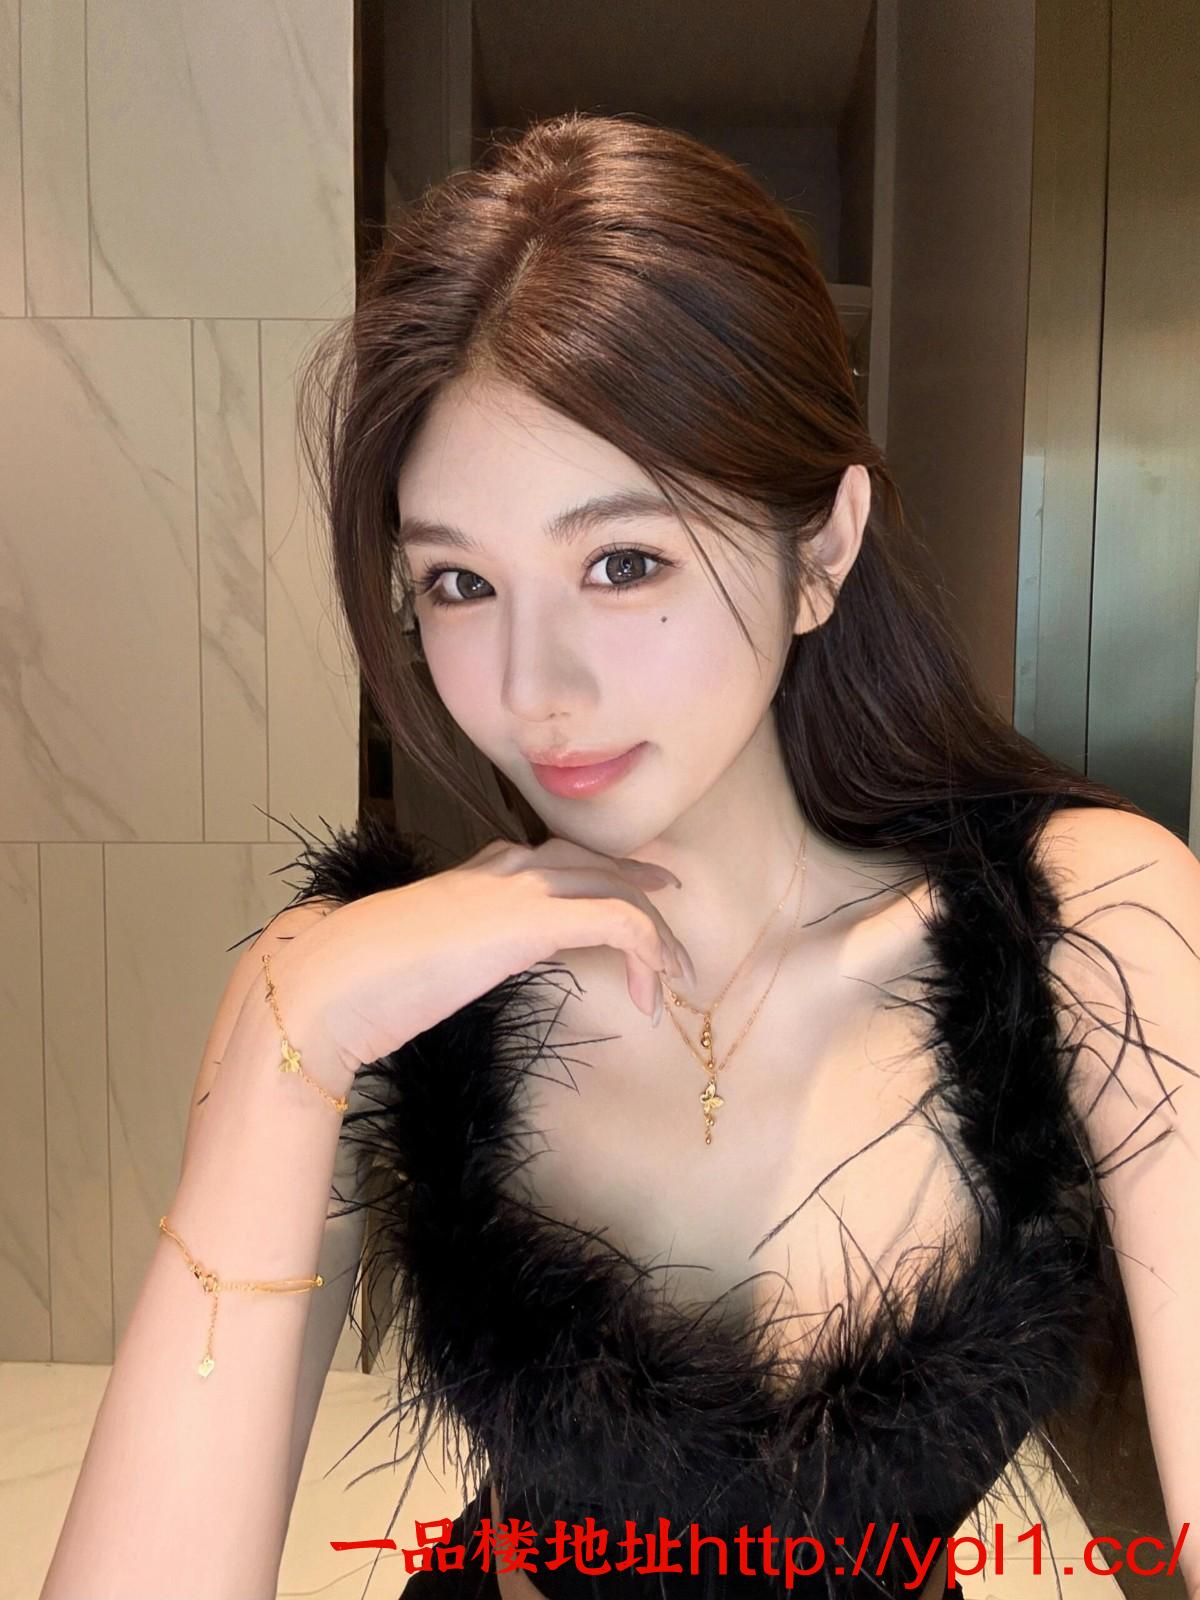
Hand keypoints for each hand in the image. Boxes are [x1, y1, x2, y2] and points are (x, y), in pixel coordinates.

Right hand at [270, 835, 696, 1071]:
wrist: (332, 980)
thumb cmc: (362, 981)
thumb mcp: (427, 957)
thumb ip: (461, 949)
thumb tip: (474, 964)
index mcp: (480, 869)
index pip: (561, 859)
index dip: (607, 881)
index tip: (634, 915)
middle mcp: (506, 863)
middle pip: (600, 867)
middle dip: (645, 896)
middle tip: (675, 936)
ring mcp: (521, 884)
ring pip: (619, 889)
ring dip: (657, 934)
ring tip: (675, 979)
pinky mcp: (534, 918)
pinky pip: (620, 921)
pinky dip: (648, 952)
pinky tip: (652, 993)